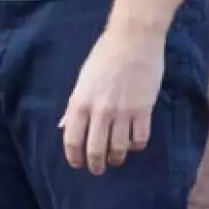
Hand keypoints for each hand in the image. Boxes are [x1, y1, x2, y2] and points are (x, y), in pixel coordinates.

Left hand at [59, 27, 164, 174]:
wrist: (133, 40)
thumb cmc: (104, 56)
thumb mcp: (82, 80)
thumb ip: (74, 105)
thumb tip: (65, 125)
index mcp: (80, 103)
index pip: (72, 140)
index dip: (74, 157)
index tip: (77, 164)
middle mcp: (100, 111)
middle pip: (96, 150)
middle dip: (96, 165)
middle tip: (98, 169)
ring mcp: (123, 112)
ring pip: (119, 149)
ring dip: (117, 158)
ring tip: (116, 159)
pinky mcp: (144, 110)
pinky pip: (140, 139)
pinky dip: (136, 145)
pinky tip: (134, 143)